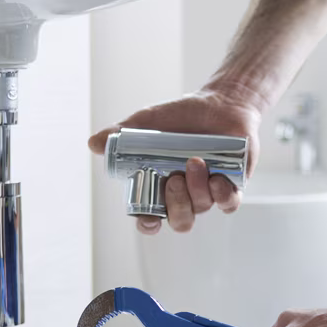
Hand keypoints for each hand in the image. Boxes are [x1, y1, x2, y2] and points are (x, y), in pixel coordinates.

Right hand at [88, 88, 261, 234]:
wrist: (219, 102)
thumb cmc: (181, 117)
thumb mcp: (148, 123)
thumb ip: (122, 135)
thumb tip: (93, 143)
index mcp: (160, 187)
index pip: (152, 217)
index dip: (148, 224)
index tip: (148, 218)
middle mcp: (185, 195)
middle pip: (180, 220)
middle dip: (176, 204)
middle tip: (173, 179)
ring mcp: (208, 192)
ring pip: (202, 208)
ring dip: (197, 189)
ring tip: (196, 161)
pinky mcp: (232, 186)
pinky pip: (228, 203)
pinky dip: (222, 195)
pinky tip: (217, 177)